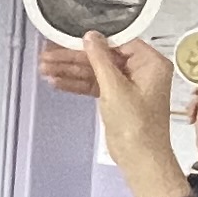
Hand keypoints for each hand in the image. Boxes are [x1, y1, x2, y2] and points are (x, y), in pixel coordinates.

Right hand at [48, 31, 187, 196]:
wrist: (140, 159)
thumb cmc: (138, 128)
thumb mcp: (115, 88)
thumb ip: (100, 60)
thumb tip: (91, 37)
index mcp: (151, 63)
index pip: (118, 42)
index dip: (93, 40)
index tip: (71, 38)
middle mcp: (141, 71)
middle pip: (103, 56)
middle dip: (75, 58)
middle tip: (50, 55)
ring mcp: (128, 85)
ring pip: (95, 71)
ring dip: (71, 71)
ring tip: (46, 68)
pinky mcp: (116, 98)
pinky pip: (94, 85)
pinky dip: (77, 84)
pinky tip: (57, 81)